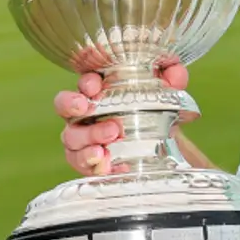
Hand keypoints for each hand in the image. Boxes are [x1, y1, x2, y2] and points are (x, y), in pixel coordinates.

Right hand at [54, 62, 188, 175]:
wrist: (159, 144)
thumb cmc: (153, 110)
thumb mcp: (165, 93)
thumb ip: (171, 79)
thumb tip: (175, 73)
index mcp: (100, 90)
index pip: (85, 82)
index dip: (86, 82)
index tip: (95, 85)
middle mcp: (85, 112)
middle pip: (64, 105)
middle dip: (71, 105)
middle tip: (87, 108)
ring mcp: (82, 137)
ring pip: (71, 137)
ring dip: (87, 138)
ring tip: (106, 143)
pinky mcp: (87, 161)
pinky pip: (82, 164)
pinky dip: (94, 165)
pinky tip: (108, 165)